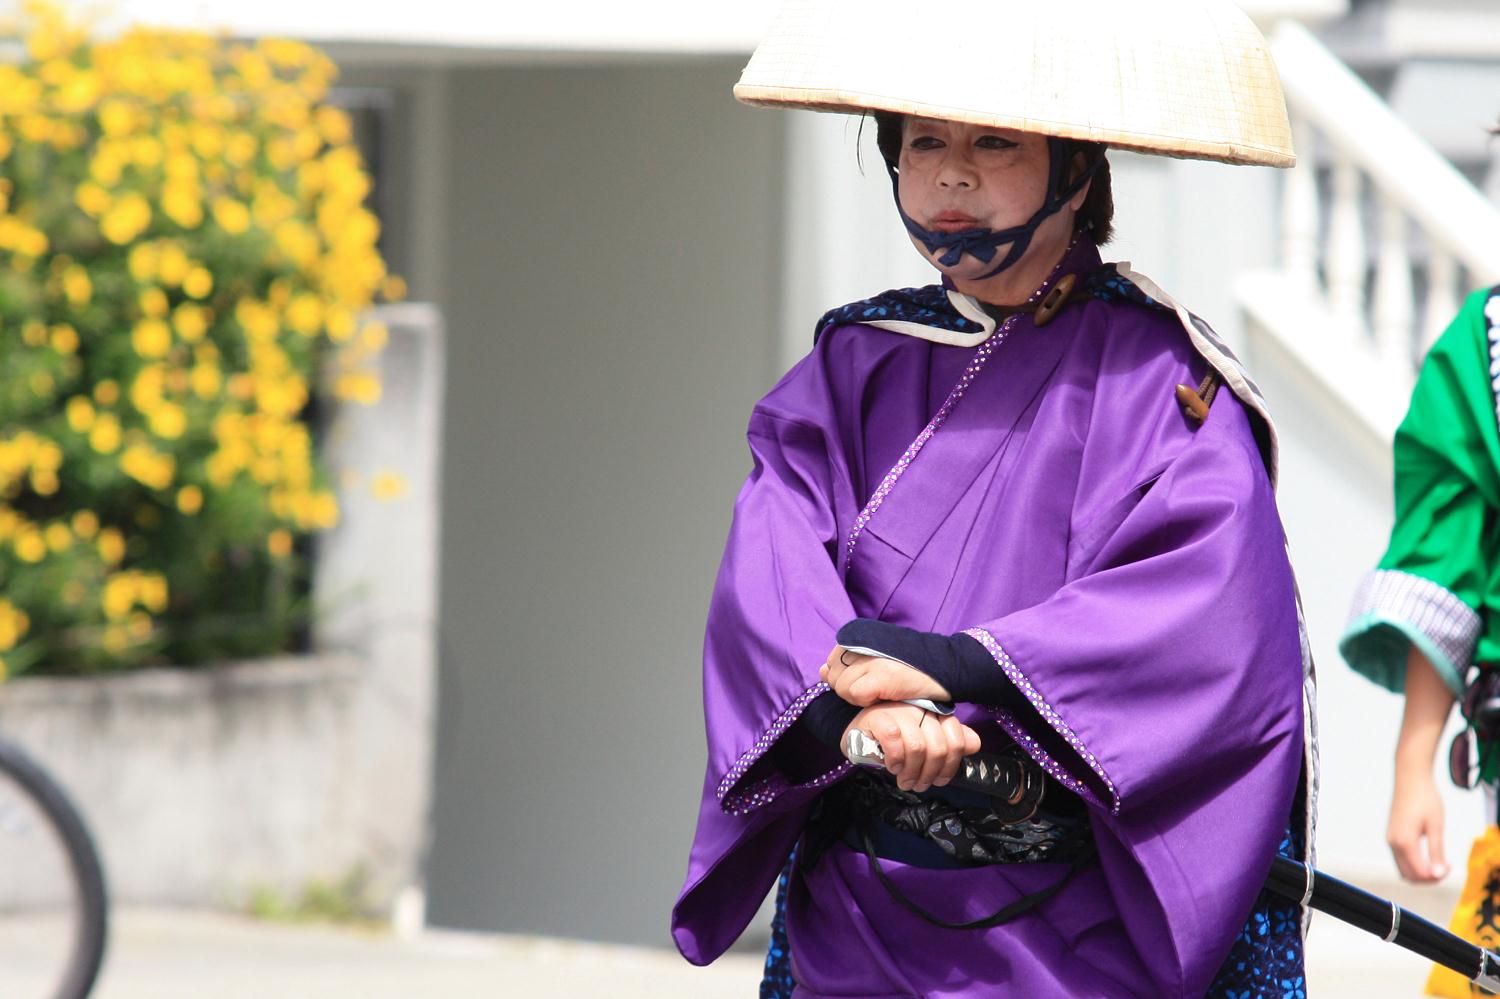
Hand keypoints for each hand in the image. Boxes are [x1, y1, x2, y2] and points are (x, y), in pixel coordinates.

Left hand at [821, 646, 950, 706]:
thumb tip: (821, 671)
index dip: (846, 677)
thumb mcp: (878, 657)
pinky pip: (854, 694)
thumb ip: (849, 663)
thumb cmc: (912, 665)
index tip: (868, 681)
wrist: (947, 665)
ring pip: (842, 687)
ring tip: (881, 691)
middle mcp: (862, 641)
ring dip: (858, 696)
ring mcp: (871, 658)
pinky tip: (883, 695)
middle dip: (849, 688)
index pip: (832, 662)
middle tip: (875, 689)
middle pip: (834, 675)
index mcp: (860, 634)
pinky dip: (865, 700)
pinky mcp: (881, 675)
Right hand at [845, 701, 980, 791]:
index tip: (939, 780)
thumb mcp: (922, 744)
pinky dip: (896, 759)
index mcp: (934, 714)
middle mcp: (919, 709)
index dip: (950, 765)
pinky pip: (895, 740)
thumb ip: (948, 743)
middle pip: (939, 747)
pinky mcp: (878, 717)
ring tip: (904, 781)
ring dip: (911, 772)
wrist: (855, 734)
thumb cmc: (891, 742)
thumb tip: (974, 744)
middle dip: (929, 774)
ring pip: (918, 746)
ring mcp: (898, 711)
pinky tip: (892, 766)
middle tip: (917, 785)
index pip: (956, 738)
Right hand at [1387, 770, 1448, 882]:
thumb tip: (1438, 874)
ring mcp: (1390, 840)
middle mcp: (1393, 843)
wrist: (1410, 778)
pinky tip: (1428, 854)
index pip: (1421, 873)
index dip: (1438, 875)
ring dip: (1421, 872)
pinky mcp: (1392, 836)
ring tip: (1439, 861)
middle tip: (1446, 866)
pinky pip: (1401, 860)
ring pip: (1404, 870)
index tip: (1451, 863)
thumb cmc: (1426, 799)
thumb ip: (1436, 851)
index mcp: (1405, 842)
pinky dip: (1415, 864)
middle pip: (1410, 876)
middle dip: (1429, 878)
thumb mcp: (1436, 826)